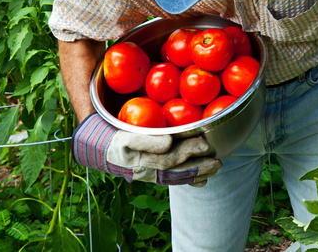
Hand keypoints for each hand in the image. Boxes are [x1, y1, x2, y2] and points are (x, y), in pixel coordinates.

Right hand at [72, 113, 221, 186]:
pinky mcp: (154, 173)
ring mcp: (151, 175)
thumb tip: (168, 142)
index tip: (205, 143)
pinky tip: (202, 180)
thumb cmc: (114, 139)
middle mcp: (148, 172)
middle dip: (198, 167)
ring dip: (197, 174)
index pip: (168, 159)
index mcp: (141, 162)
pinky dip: (188, 180)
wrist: (101, 149)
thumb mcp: (125, 136)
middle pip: (177, 171)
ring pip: (177, 177)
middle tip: (217, 162)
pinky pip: (173, 179)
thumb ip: (145, 139)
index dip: (188, 152)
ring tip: (215, 169)